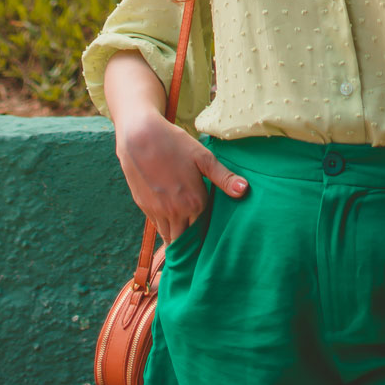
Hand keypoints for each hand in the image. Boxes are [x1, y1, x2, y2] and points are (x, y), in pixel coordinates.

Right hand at [115, 110, 248, 244]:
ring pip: (169, 237)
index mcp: (194, 202)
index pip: (204, 231)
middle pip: (185, 241)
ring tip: (186, 243)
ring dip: (177, 241)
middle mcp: (176, 212)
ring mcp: (157, 211)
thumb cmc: (174, 143)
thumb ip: (223, 177)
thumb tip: (244, 190)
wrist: (140, 136)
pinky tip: (171, 224)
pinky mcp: (144, 207)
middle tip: (199, 248)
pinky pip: (157, 227)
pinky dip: (165, 229)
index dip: (208, 236)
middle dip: (192, 246)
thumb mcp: (203, 157)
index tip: (213, 242)